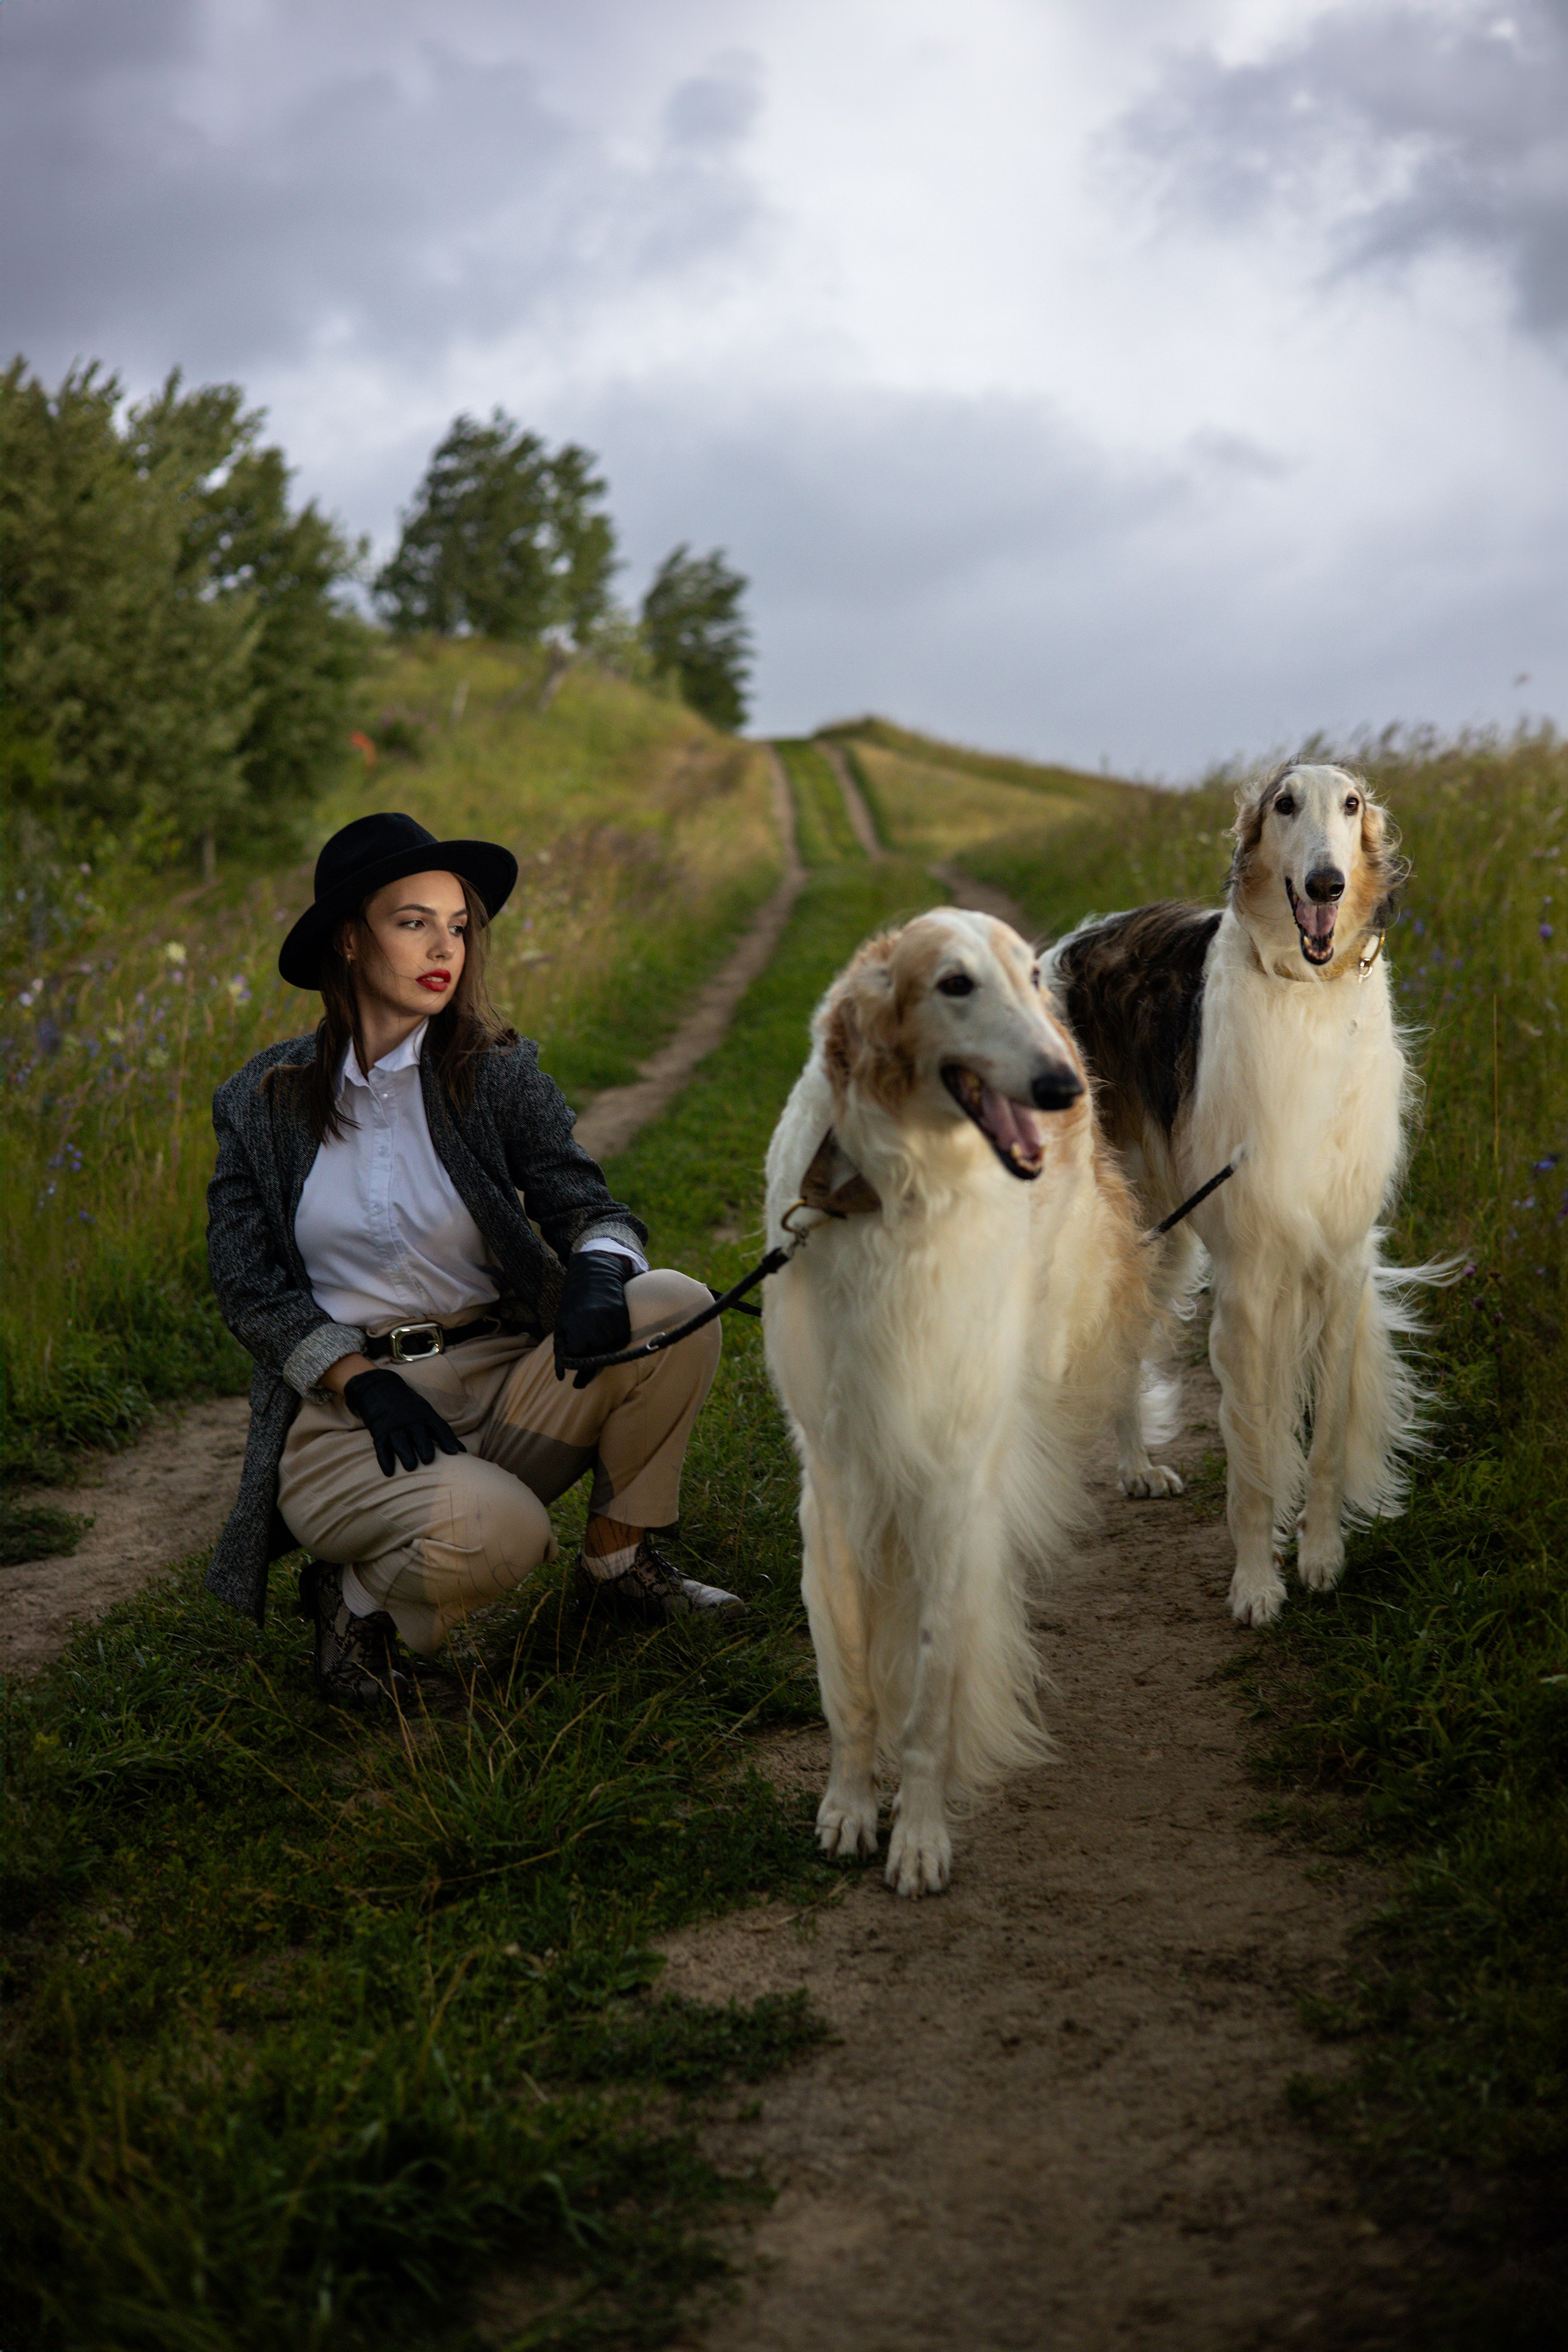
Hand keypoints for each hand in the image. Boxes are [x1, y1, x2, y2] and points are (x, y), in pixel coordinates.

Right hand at [342, 1368, 466, 1476]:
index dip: (447, 1439)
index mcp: (425, 1414)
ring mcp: (394, 1425)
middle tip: (429, 1461)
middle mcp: (410, 1419)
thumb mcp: (426, 1412)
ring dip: (405, 1454)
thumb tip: (463, 1452)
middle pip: (419, 1433)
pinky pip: (382, 1447)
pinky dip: (385, 1460)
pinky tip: (389, 1472)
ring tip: (411, 1467)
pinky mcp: (379, 1431)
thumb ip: (441, 1431)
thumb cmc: (409, 1406)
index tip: (454, 1452)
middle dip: (424, 1446)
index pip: (439, 1426)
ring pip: (400, 1441)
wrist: (380, 1388)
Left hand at [554, 1251, 631, 1387]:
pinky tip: (608, 1330)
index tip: (578, 1372)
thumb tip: (560, 1377)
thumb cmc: (574, 1303)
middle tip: (589, 1360)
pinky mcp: (624, 1320)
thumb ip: (560, 1352)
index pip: (578, 1361)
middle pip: (596, 1360)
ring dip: (604, 1352)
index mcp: (576, 1330)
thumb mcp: (561, 1325)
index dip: (577, 1366)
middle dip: (592, 1364)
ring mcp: (611, 1324)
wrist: (596, 1275)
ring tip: (597, 1337)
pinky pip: (622, 1342)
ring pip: (610, 1352)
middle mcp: (594, 1328)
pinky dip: (615, 1342)